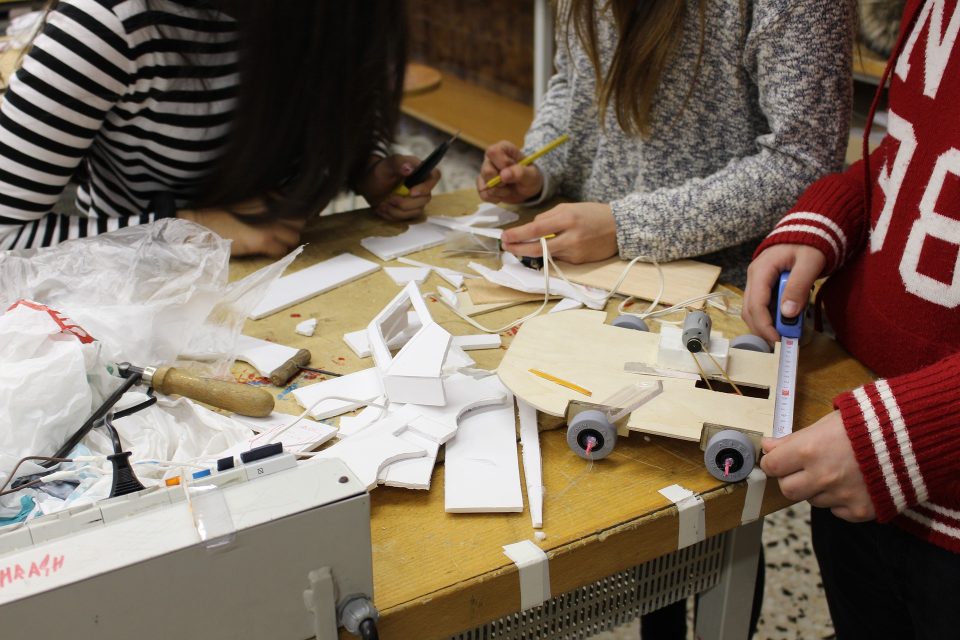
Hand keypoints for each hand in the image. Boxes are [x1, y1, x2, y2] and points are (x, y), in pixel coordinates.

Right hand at [178, 201, 303, 257]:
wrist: (199, 222)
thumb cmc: (217, 211)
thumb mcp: (244, 198)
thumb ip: (264, 201)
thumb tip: (278, 209)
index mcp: (267, 195)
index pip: (295, 206)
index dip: (291, 216)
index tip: (285, 221)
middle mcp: (271, 207)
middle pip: (298, 221)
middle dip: (292, 229)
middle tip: (282, 234)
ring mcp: (269, 224)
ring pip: (294, 237)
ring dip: (287, 242)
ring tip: (275, 243)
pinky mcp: (262, 240)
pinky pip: (281, 250)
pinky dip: (277, 252)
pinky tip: (266, 250)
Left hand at [359, 154, 439, 220]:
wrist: (368, 184)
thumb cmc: (378, 171)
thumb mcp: (386, 164)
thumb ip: (398, 163)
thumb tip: (410, 168)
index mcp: (419, 170)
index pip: (434, 176)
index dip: (426, 186)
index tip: (411, 192)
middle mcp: (421, 185)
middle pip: (425, 199)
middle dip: (405, 203)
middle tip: (389, 198)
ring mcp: (416, 199)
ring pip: (416, 211)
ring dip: (396, 210)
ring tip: (383, 204)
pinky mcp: (409, 210)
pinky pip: (406, 218)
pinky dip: (392, 215)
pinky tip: (382, 208)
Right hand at [476, 140, 543, 203]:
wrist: (528, 188)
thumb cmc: (530, 176)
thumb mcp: (531, 175)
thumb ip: (520, 172)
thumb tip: (503, 175)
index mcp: (502, 149)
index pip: (493, 152)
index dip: (503, 164)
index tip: (513, 170)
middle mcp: (490, 159)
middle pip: (487, 171)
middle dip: (501, 182)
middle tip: (511, 182)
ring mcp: (485, 172)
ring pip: (485, 185)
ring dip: (500, 192)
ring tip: (509, 188)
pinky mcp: (482, 185)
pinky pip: (484, 195)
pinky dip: (495, 198)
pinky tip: (503, 194)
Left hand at [500, 202, 617, 263]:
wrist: (619, 227)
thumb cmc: (592, 214)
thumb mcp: (570, 207)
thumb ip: (548, 217)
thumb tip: (531, 227)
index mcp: (567, 218)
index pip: (535, 230)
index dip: (517, 235)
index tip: (504, 236)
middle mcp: (570, 237)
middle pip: (537, 249)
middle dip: (518, 249)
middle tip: (506, 247)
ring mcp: (575, 251)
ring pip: (547, 255)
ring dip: (535, 250)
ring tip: (526, 245)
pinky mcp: (579, 261)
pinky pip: (559, 258)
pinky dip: (553, 252)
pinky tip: (558, 246)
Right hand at [742, 243, 825, 342]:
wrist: (810, 230)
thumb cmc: (809, 244)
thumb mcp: (809, 263)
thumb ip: (798, 287)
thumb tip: (788, 313)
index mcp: (761, 270)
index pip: (756, 303)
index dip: (764, 325)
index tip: (778, 340)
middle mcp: (753, 277)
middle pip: (749, 310)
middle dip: (762, 329)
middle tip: (781, 343)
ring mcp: (756, 282)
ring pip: (752, 310)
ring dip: (765, 325)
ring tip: (783, 336)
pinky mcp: (763, 286)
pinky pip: (761, 306)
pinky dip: (770, 318)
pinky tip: (783, 324)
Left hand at [761, 411, 874, 521]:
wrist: (913, 439)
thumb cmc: (867, 423)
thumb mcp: (827, 422)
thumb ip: (795, 438)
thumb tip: (768, 446)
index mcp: (809, 450)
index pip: (772, 466)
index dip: (772, 462)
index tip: (777, 459)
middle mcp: (822, 476)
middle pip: (788, 490)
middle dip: (790, 480)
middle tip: (801, 469)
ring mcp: (842, 496)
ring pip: (812, 501)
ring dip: (816, 489)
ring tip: (834, 472)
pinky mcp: (861, 510)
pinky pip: (837, 512)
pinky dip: (839, 502)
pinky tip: (851, 484)